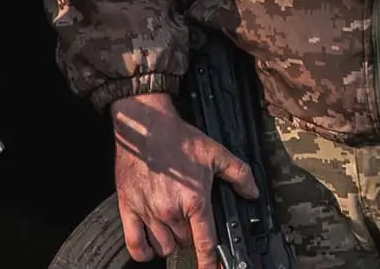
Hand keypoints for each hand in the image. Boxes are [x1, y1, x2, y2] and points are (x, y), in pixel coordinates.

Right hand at [111, 92, 258, 264]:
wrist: (144, 124)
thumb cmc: (177, 137)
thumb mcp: (215, 153)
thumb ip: (239, 174)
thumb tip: (252, 193)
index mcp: (194, 201)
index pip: (205, 245)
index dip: (212, 264)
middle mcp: (171, 210)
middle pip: (185, 243)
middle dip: (190, 236)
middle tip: (189, 220)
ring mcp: (148, 210)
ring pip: (163, 246)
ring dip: (169, 242)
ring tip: (171, 227)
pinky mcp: (127, 206)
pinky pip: (135, 244)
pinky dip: (143, 252)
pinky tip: (150, 246)